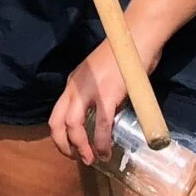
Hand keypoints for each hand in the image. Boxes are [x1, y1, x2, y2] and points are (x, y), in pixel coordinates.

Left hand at [50, 38, 135, 165]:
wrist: (138, 35)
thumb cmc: (125, 53)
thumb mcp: (103, 76)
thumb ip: (100, 95)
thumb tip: (108, 116)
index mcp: (73, 82)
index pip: (57, 113)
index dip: (61, 135)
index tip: (72, 148)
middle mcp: (75, 87)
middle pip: (57, 122)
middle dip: (63, 145)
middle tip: (76, 159)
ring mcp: (90, 91)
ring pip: (73, 126)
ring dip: (80, 148)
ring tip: (91, 160)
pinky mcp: (108, 94)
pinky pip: (101, 125)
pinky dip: (101, 143)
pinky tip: (105, 152)